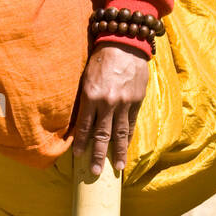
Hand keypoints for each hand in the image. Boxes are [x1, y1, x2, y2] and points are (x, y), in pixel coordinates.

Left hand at [72, 42, 148, 174]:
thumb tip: (83, 121)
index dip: (81, 142)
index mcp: (91, 96)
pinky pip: (131, 123)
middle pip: (102, 135)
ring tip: (118, 167)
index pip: (85, 126)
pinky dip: (128, 137)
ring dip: (118, 152)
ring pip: (119, 133)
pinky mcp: (136, 101)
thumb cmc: (101, 58)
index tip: (78, 156)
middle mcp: (107, 103)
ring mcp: (124, 103)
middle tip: (95, 172)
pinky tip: (126, 147)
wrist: (125, 43)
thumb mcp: (87, 76)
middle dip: (98, 155)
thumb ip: (86, 99)